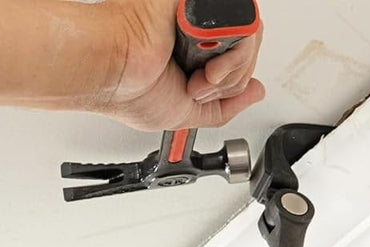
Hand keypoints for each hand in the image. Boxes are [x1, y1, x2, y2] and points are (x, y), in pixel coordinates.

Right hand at [89, 0, 266, 130]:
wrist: (113, 71)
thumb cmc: (130, 91)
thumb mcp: (186, 113)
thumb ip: (225, 105)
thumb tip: (256, 92)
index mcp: (194, 52)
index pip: (238, 59)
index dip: (231, 82)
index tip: (202, 92)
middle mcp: (199, 32)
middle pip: (249, 51)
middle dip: (229, 82)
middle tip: (198, 86)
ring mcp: (203, 15)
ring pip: (251, 39)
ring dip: (228, 72)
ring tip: (198, 78)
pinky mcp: (202, 2)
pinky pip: (245, 25)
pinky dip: (232, 56)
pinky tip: (204, 64)